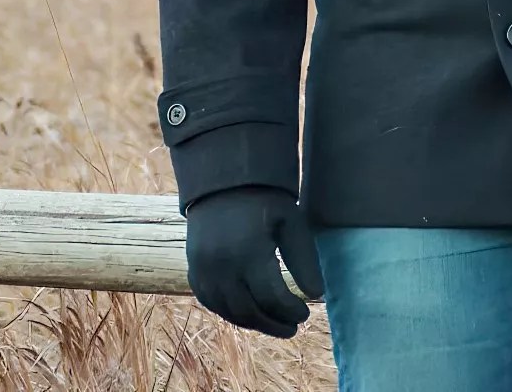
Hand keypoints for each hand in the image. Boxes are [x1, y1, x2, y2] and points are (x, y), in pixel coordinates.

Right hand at [183, 185, 325, 337]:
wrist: (223, 185)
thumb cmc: (265, 201)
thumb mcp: (292, 222)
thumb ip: (304, 259)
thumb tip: (317, 294)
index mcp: (248, 251)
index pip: (271, 297)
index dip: (291, 310)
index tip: (307, 313)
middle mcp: (221, 266)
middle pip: (249, 311)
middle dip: (273, 324)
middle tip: (294, 328)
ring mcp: (203, 271)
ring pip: (229, 312)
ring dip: (254, 323)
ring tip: (277, 325)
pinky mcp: (193, 273)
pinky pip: (212, 304)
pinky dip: (233, 314)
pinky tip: (252, 314)